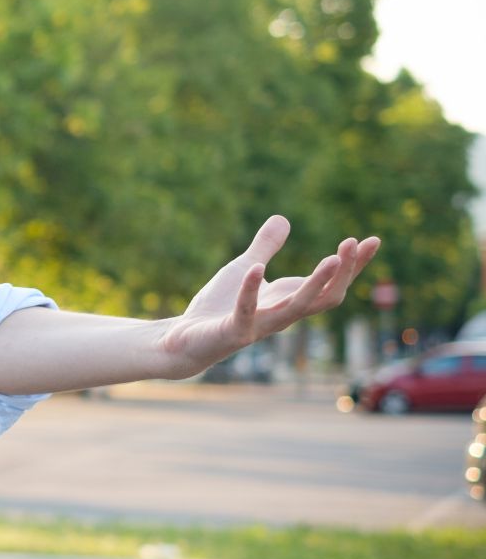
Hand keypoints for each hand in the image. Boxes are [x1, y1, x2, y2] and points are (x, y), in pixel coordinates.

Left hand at [156, 215, 379, 377]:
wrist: (184, 340)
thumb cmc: (217, 307)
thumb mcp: (243, 269)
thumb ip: (264, 247)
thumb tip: (283, 218)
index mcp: (287, 299)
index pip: (330, 284)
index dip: (353, 265)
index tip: (373, 240)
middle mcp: (281, 314)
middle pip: (325, 298)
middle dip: (343, 272)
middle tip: (355, 243)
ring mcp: (259, 325)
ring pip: (297, 308)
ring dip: (316, 284)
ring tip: (333, 258)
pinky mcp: (233, 332)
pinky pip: (246, 311)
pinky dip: (250, 290)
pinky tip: (255, 267)